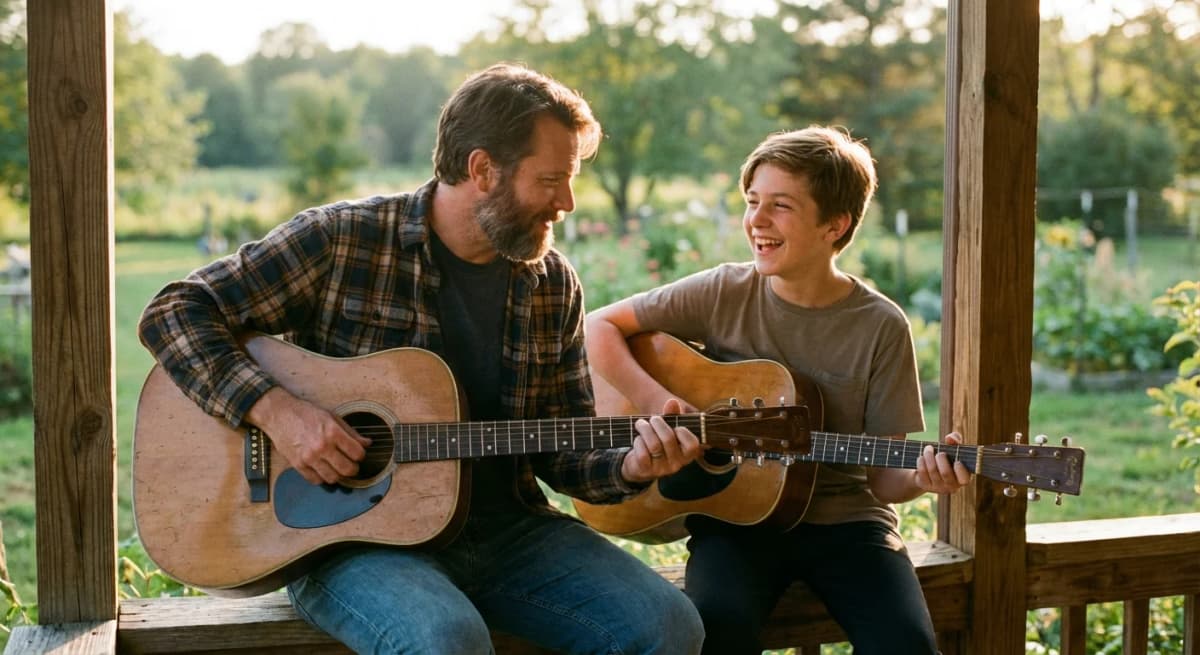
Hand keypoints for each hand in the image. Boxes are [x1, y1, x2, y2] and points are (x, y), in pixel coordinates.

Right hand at [248, 387, 370, 484]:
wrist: (279, 414)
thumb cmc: (306, 414)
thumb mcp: (332, 417)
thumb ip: (351, 432)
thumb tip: (367, 443)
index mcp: (333, 432)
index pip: (357, 453)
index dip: (361, 455)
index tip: (358, 454)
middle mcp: (322, 447)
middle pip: (347, 469)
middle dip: (353, 469)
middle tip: (351, 465)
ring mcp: (309, 457)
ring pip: (332, 478)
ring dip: (338, 475)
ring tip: (337, 468)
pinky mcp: (298, 465)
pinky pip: (315, 480)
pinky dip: (322, 478)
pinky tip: (323, 470)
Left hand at [621, 398, 701, 482]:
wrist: (639, 463)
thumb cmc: (658, 441)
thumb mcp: (667, 428)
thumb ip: (673, 415)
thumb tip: (672, 402)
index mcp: (686, 455)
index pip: (692, 444)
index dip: (683, 431)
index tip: (675, 426)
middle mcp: (676, 464)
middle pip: (668, 439)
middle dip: (658, 423)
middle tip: (653, 419)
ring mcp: (661, 469)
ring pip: (654, 445)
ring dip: (645, 429)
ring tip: (641, 424)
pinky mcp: (645, 470)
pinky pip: (642, 453)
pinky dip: (638, 441)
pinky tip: (638, 439)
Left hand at [914, 431, 971, 493]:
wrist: (928, 468)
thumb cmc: (946, 457)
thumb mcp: (952, 448)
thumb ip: (955, 440)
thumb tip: (951, 438)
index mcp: (963, 478)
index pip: (964, 480)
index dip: (960, 471)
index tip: (957, 461)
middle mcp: (952, 486)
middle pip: (945, 473)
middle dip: (941, 458)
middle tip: (939, 452)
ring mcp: (938, 487)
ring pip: (932, 470)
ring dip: (929, 456)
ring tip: (928, 449)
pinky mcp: (926, 486)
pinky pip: (922, 472)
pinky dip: (921, 461)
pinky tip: (921, 457)